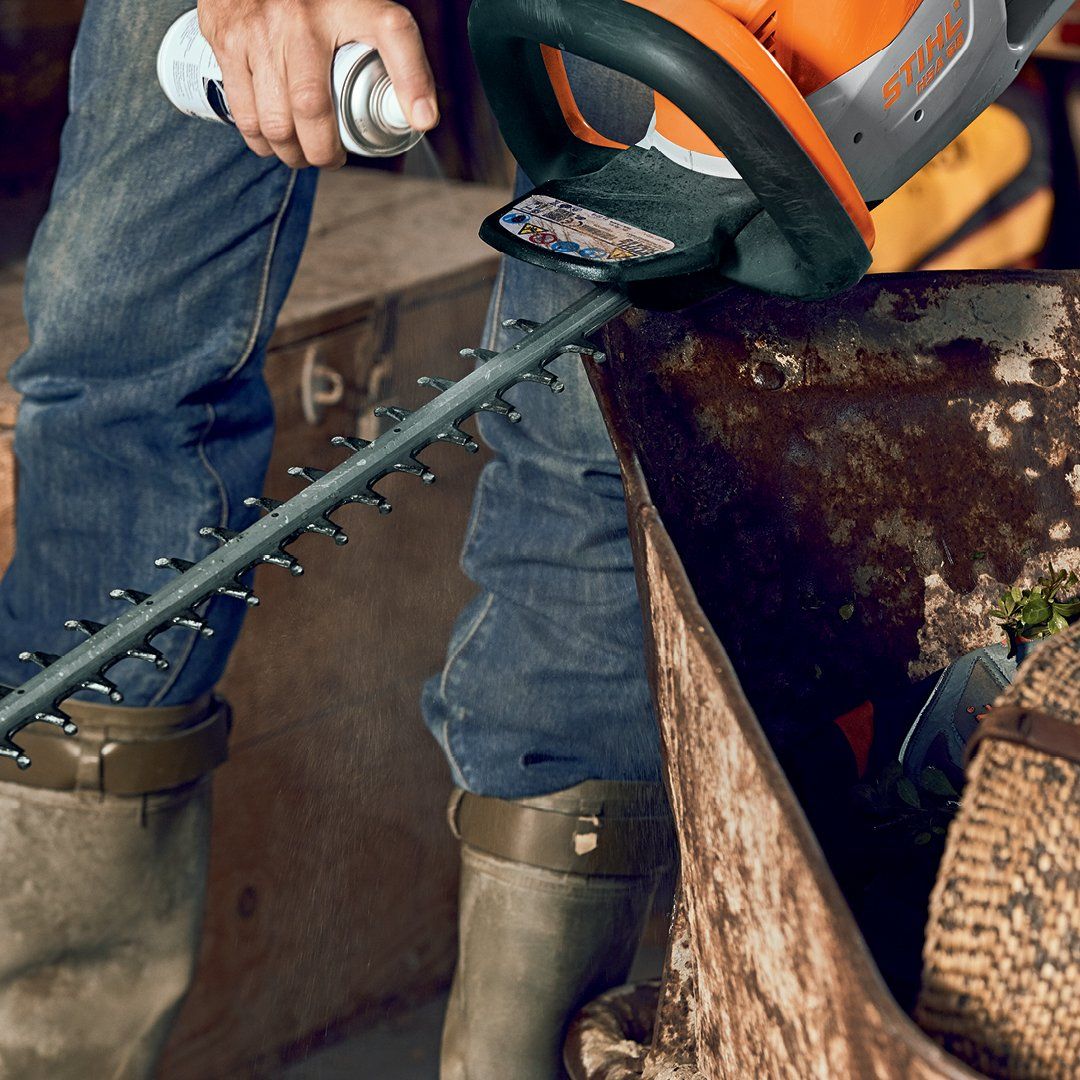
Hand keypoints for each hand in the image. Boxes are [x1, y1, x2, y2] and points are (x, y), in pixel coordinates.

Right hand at [197, 0, 438, 168]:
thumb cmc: (315, 2)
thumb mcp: (362, 13)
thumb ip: (400, 57)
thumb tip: (425, 120)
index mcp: (345, 3)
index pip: (394, 33)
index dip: (413, 81)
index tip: (421, 120)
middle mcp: (299, 16)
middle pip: (310, 108)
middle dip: (319, 151)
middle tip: (328, 158)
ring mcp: (257, 28)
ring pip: (273, 119)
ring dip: (287, 152)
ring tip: (298, 153)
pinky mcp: (224, 37)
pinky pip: (241, 108)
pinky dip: (257, 137)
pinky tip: (269, 140)